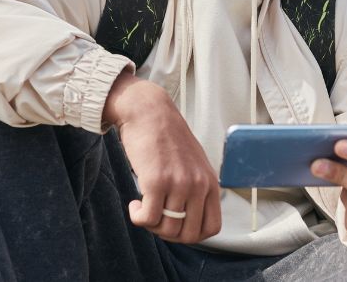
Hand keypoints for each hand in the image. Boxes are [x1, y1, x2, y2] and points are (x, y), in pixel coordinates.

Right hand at [104, 73, 220, 243]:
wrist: (149, 112)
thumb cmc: (167, 138)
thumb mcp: (194, 164)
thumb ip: (197, 189)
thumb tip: (187, 221)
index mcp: (211, 183)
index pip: (212, 228)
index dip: (191, 234)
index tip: (175, 224)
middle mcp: (198, 185)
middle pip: (188, 234)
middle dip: (168, 234)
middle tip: (156, 218)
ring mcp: (178, 183)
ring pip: (167, 229)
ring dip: (151, 225)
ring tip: (144, 207)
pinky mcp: (156, 181)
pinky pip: (148, 218)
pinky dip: (138, 218)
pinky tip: (134, 203)